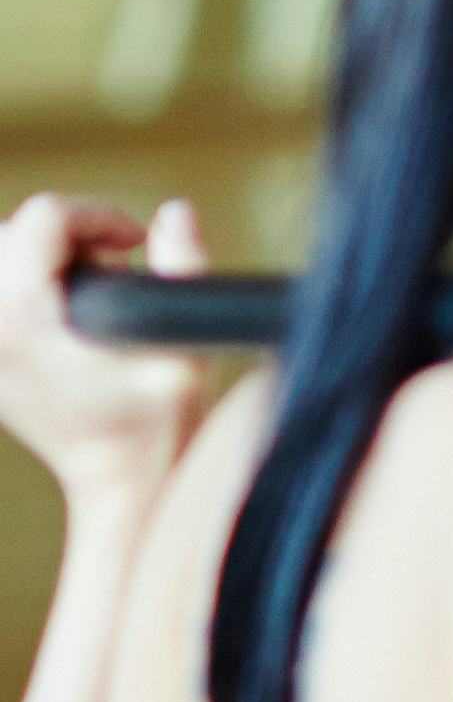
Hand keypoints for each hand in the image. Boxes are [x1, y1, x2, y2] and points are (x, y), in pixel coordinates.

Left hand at [0, 195, 216, 506]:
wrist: (120, 491)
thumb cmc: (159, 430)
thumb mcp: (185, 351)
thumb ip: (184, 273)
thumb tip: (173, 211)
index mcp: (28, 317)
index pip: (46, 218)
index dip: (101, 217)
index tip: (138, 244)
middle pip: (11, 230)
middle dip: (67, 237)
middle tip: (116, 274)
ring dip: (42, 259)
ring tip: (89, 297)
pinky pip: (1, 295)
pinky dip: (28, 289)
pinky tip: (66, 320)